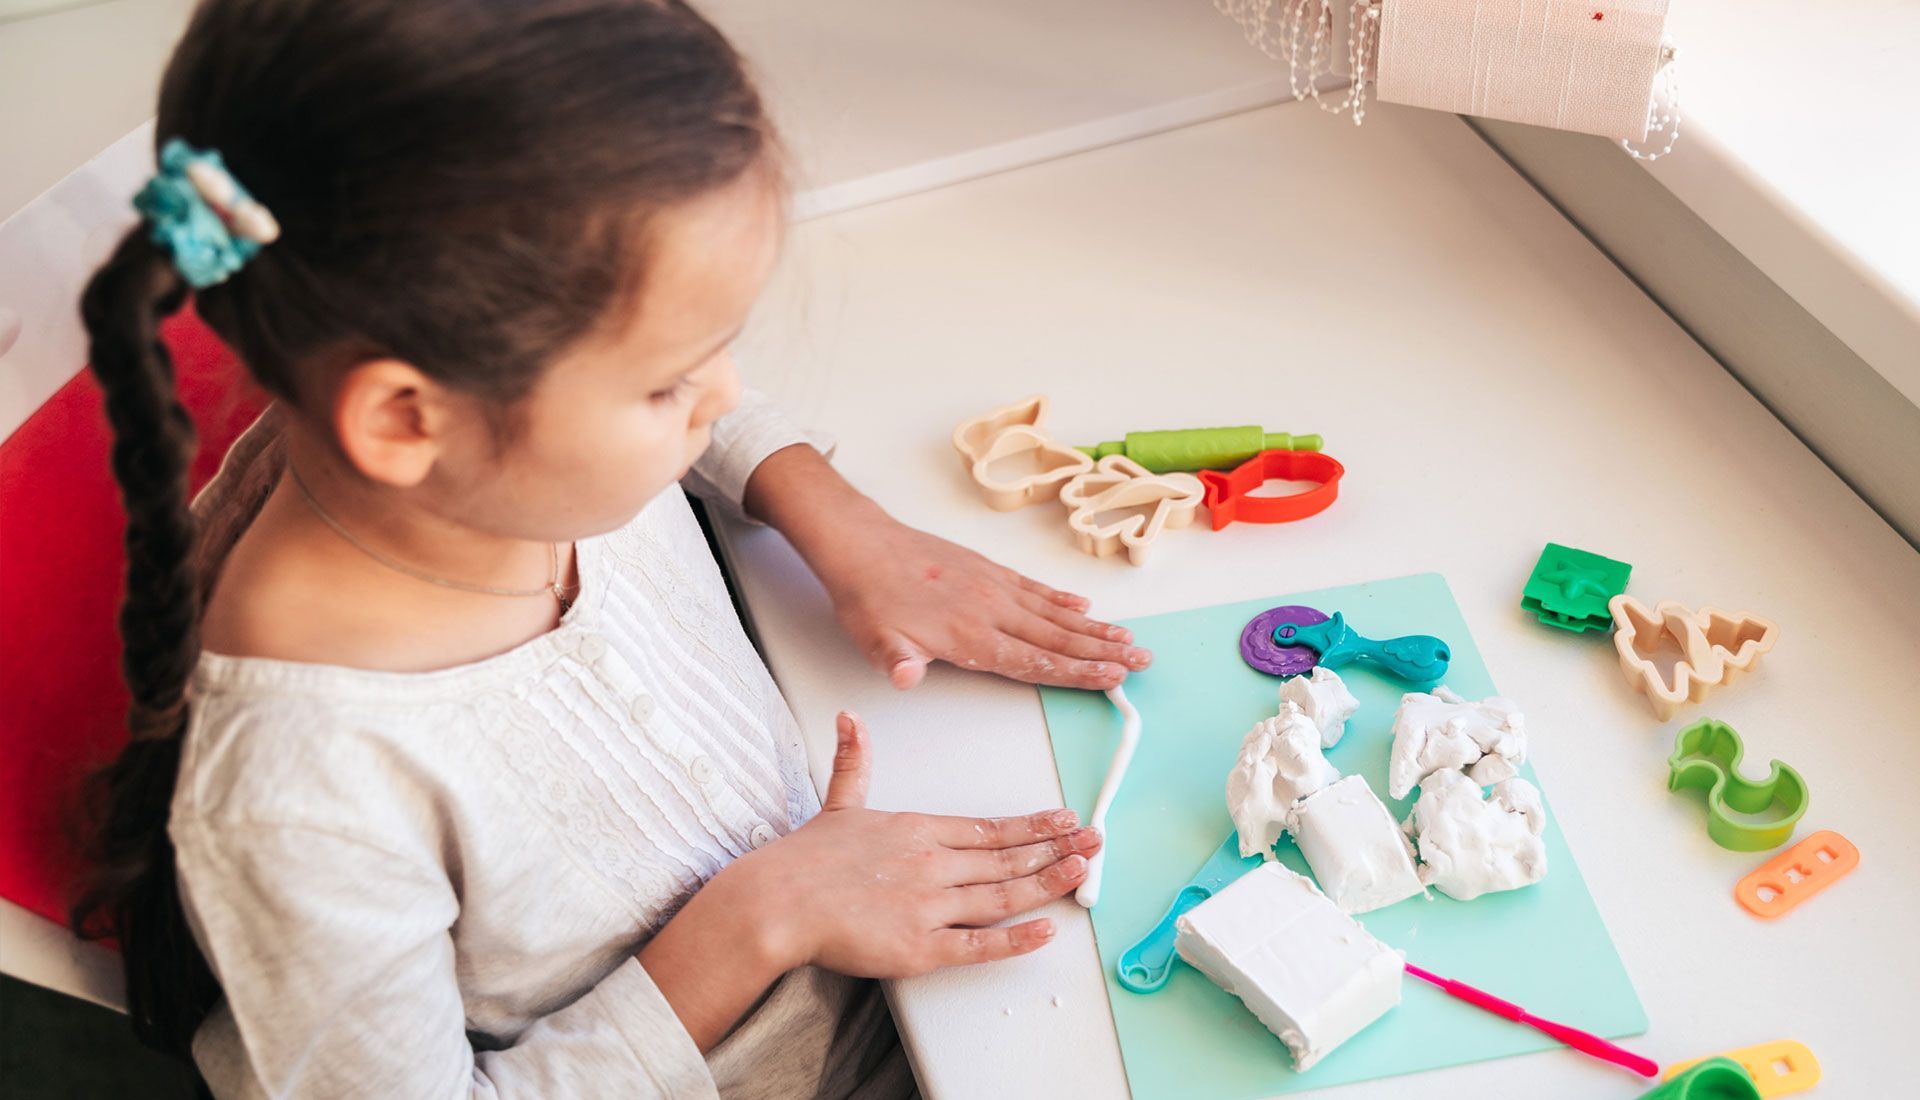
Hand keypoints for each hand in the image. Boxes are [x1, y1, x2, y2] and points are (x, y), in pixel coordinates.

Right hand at [737, 712, 1100, 978]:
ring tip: (1082, 870)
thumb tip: (850, 718)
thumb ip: (854, 763)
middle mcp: (933, 864)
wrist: (776, 902)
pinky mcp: (920, 947)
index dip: (1031, 824)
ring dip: (1047, 880)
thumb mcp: (837, 803)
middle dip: (1055, 848)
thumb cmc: (803, 861)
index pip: (989, 826)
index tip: (1063, 818)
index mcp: (919, 830)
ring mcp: (929, 906)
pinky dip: (1016, 939)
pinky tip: (1047, 930)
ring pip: (1002, 893)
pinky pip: (978, 944)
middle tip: (1094, 840)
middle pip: (1006, 857)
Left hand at [819, 514, 1152, 690]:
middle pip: (1058, 636)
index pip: (1034, 660)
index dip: (1076, 672)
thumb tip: (906, 678)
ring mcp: (993, 587)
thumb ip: (896, 661)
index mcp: (970, 635)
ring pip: (1054, 612)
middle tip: (1142, 661)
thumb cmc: (868, 597)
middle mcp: (991, 610)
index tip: (1112, 678)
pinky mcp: (988, 571)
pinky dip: (1063, 600)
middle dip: (1103, 652)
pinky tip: (1084, 607)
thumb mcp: (873, 639)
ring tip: (1128, 639)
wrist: (862, 544)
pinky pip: (1035, 589)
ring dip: (1094, 628)